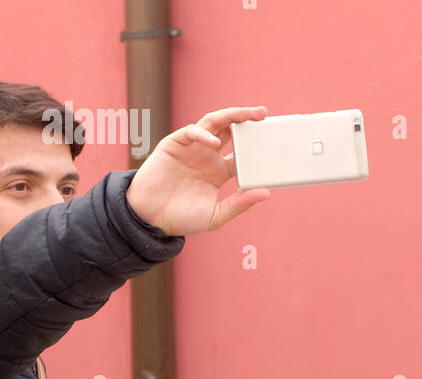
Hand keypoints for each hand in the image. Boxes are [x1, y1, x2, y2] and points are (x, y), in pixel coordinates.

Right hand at [126, 105, 270, 235]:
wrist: (148, 220)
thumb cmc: (179, 220)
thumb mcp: (214, 217)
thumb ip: (238, 205)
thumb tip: (266, 193)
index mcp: (217, 172)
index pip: (242, 152)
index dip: (256, 146)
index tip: (272, 142)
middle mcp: (206, 156)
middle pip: (231, 130)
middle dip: (247, 119)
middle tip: (264, 115)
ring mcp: (191, 149)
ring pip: (215, 123)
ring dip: (232, 115)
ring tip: (248, 114)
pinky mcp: (174, 145)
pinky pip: (192, 131)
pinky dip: (204, 134)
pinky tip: (214, 143)